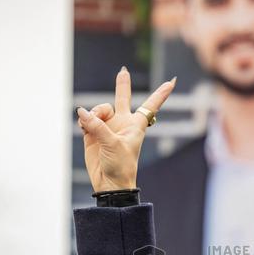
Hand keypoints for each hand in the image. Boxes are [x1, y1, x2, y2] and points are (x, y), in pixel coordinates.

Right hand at [77, 66, 175, 191]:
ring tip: (89, 123)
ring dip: (94, 113)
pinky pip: (87, 119)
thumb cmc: (120, 165)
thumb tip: (82, 112)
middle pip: (122, 98)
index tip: (172, 82)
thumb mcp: (112, 144)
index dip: (161, 94)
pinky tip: (84, 127)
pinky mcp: (93, 134)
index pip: (151, 106)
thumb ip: (98, 126)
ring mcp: (108, 127)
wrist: (109, 183)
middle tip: (123, 71)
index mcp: (136, 125)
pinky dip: (84, 121)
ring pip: (99, 109)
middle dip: (122, 85)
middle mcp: (122, 123)